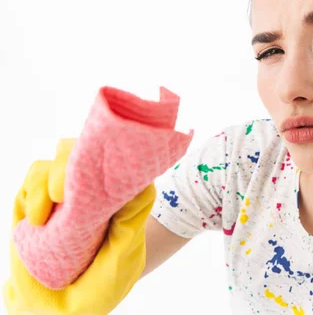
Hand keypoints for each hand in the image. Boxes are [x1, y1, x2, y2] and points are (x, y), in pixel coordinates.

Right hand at [3, 138, 155, 314]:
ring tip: (45, 216)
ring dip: (47, 179)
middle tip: (63, 192)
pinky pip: (31, 180)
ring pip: (55, 161)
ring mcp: (63, 197)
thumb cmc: (101, 287)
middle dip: (71, 162)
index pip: (117, 163)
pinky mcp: (36, 205)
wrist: (61, 313)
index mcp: (119, 201)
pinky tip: (37, 219)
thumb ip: (130, 223)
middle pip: (83, 152)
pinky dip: (32, 191)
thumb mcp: (123, 258)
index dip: (110, 155)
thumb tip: (144, 184)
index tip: (101, 169)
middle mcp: (92, 192)